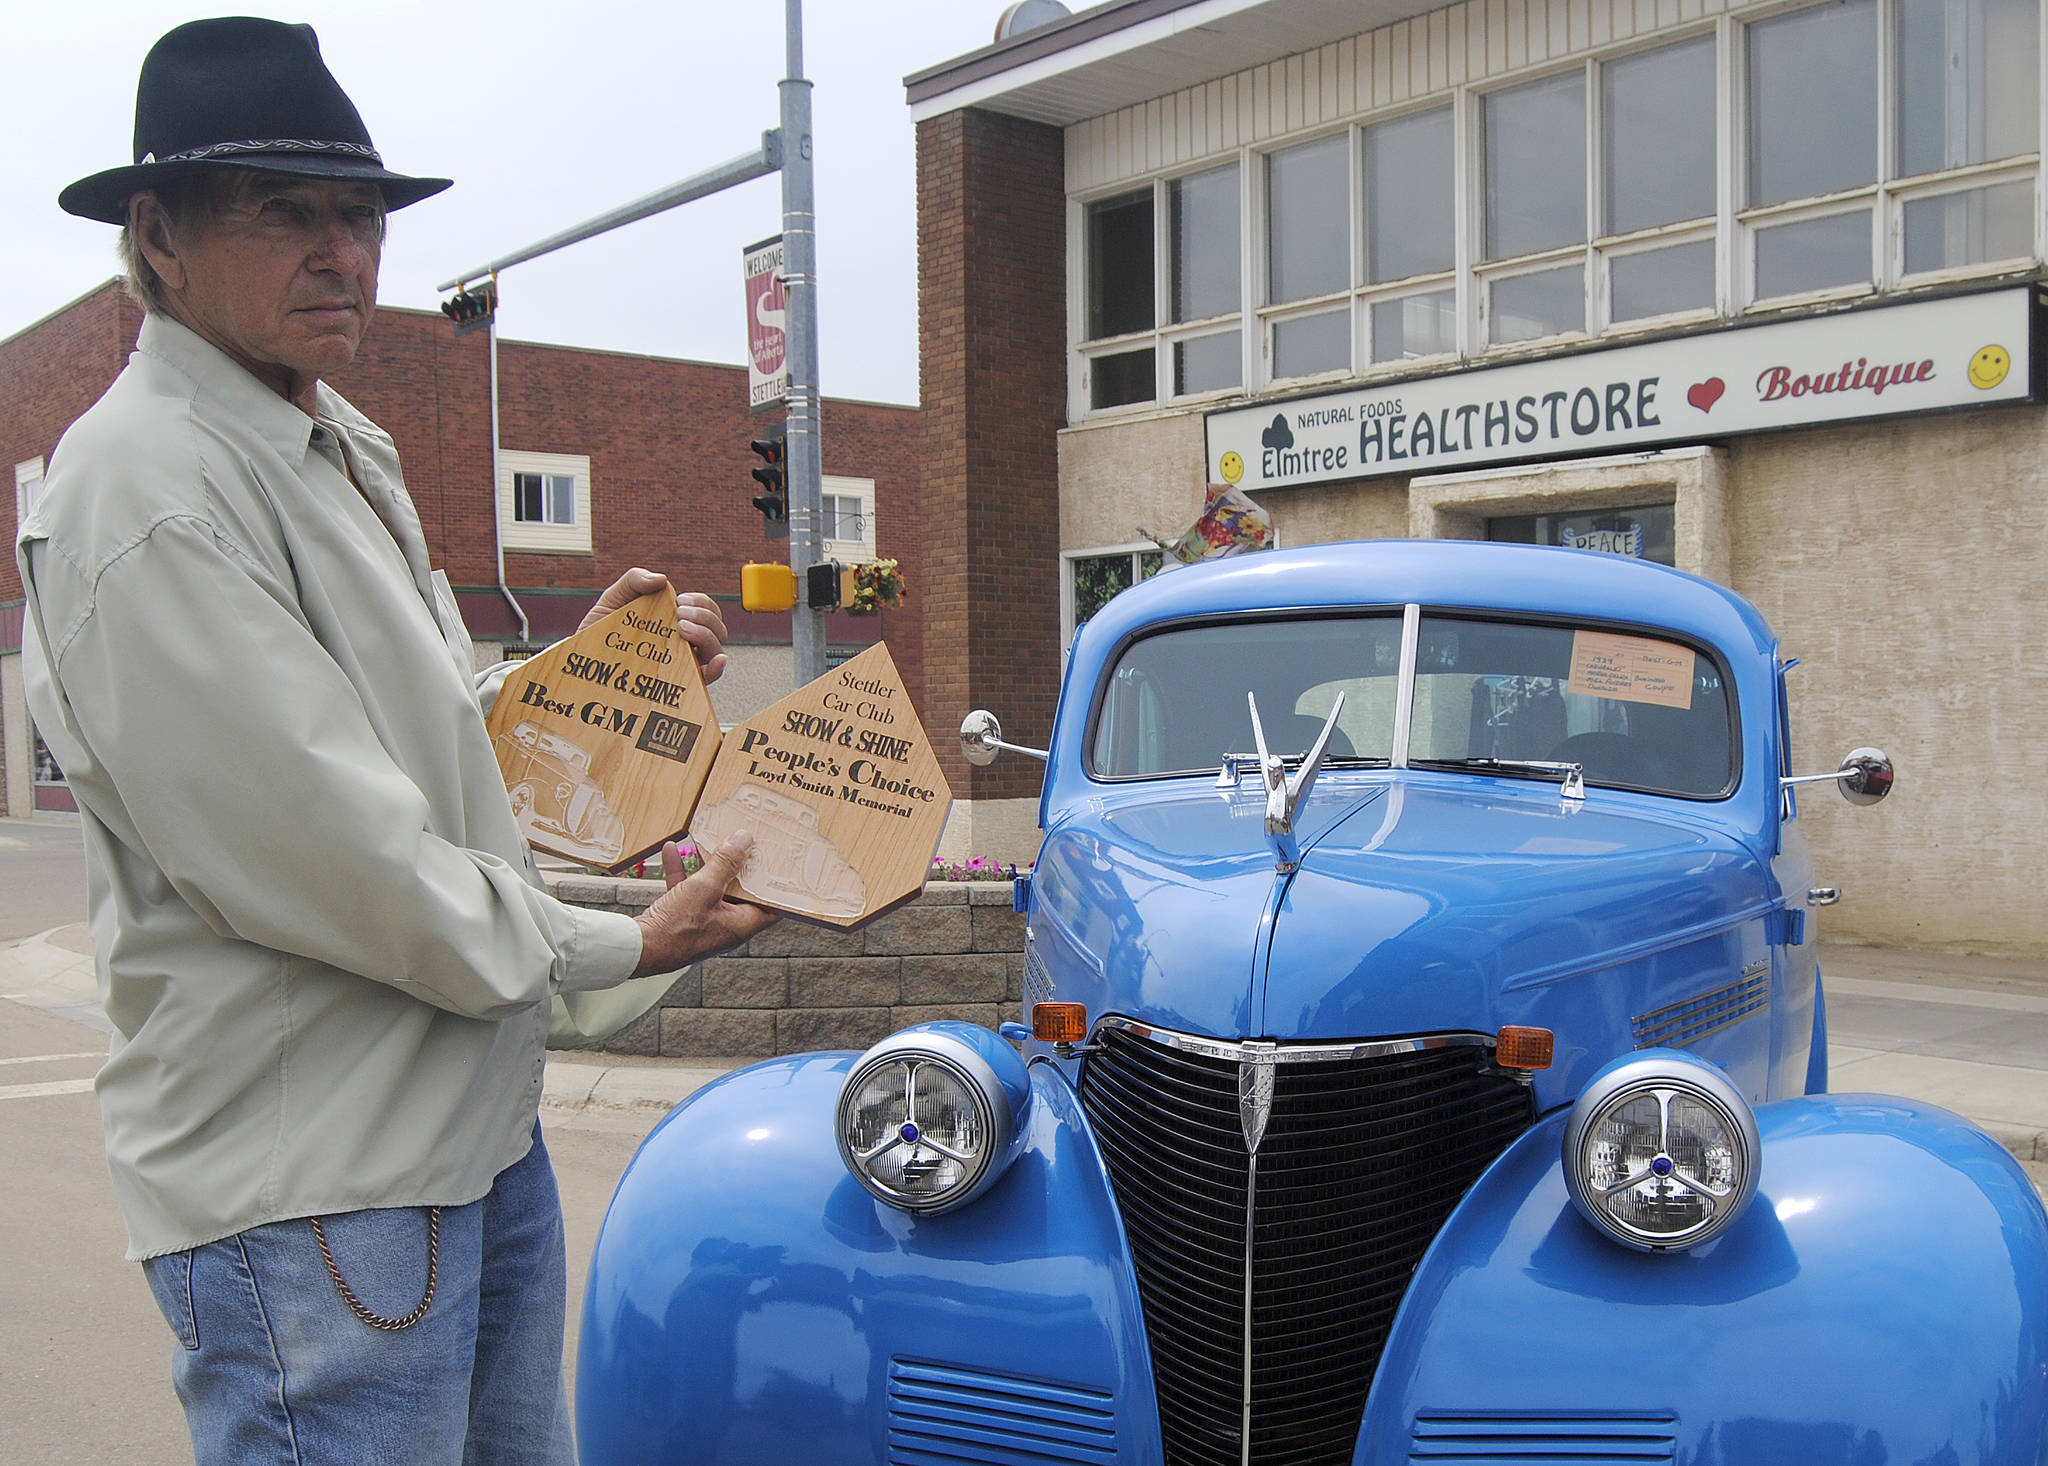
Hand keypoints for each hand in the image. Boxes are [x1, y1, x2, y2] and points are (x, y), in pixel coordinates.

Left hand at [577, 568, 729, 684]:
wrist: (584, 656)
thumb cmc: (601, 628)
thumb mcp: (615, 597)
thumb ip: (635, 579)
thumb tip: (662, 580)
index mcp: (676, 620)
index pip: (706, 610)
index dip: (702, 603)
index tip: (681, 601)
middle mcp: (685, 642)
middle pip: (717, 628)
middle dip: (705, 617)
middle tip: (680, 614)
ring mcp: (684, 662)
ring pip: (715, 649)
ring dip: (707, 635)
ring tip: (682, 629)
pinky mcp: (677, 683)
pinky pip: (708, 678)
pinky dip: (717, 668)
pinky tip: (716, 660)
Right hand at [631, 833, 777, 975]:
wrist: (638, 949)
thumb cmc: (675, 928)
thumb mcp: (704, 888)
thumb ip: (725, 863)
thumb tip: (743, 841)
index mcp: (741, 925)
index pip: (770, 906)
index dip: (773, 885)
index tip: (773, 862)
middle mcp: (725, 925)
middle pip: (739, 892)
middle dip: (737, 867)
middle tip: (742, 844)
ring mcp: (704, 922)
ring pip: (711, 889)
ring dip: (708, 865)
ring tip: (709, 841)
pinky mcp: (682, 918)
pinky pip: (687, 891)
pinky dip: (682, 872)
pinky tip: (672, 850)